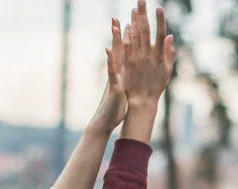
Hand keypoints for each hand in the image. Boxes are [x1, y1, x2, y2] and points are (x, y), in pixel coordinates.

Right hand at [87, 19, 128, 136]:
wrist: (106, 121)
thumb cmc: (116, 107)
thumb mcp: (124, 91)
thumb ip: (127, 80)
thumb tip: (132, 73)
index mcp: (121, 73)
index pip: (124, 53)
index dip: (127, 39)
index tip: (130, 23)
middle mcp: (116, 73)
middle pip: (118, 50)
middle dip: (119, 34)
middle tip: (119, 17)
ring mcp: (113, 78)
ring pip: (114, 57)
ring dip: (114, 41)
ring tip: (115, 26)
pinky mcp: (113, 87)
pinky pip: (111, 72)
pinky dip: (110, 61)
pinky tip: (109, 50)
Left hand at [122, 0, 174, 106]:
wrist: (142, 100)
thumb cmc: (156, 86)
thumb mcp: (166, 70)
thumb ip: (169, 53)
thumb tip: (170, 37)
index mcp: (159, 57)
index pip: (160, 35)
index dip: (160, 21)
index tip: (159, 8)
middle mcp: (148, 56)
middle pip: (145, 31)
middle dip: (143, 14)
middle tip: (141, 0)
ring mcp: (136, 59)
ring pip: (134, 36)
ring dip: (134, 21)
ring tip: (134, 8)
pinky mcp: (127, 63)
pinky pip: (125, 46)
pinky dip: (124, 35)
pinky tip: (124, 25)